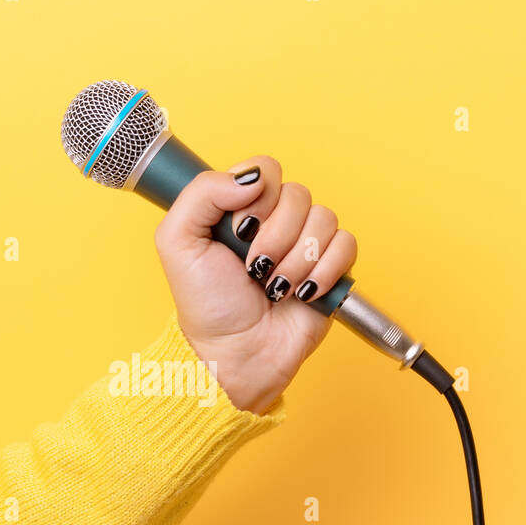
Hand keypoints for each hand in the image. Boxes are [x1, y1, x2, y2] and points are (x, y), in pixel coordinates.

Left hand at [154, 156, 356, 413]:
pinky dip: (323, 271)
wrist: (235, 355)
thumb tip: (253, 178)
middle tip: (254, 268)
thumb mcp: (178, 242)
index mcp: (241, 207)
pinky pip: (347, 245)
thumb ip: (203, 192)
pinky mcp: (330, 269)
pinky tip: (301, 293)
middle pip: (299, 194)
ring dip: (296, 260)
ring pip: (325, 219)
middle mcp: (276, 221)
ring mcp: (304, 244)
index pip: (267, 169)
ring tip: (274, 287)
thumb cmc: (206, 305)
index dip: (259, 196)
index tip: (240, 229)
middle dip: (275, 236)